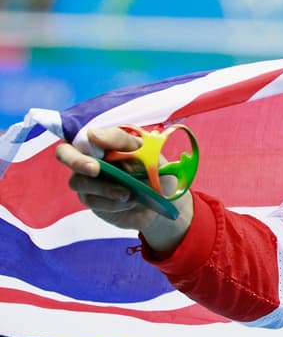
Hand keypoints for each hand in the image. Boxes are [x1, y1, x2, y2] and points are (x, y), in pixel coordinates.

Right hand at [55, 126, 193, 252]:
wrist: (165, 201)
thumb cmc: (155, 170)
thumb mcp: (147, 152)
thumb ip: (121, 140)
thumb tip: (92, 134)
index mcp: (103, 143)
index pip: (80, 136)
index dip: (83, 139)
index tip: (95, 141)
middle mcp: (90, 159)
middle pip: (64, 154)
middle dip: (76, 161)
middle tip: (95, 169)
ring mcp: (88, 181)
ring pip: (78, 181)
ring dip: (103, 188)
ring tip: (127, 193)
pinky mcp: (93, 200)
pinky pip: (92, 200)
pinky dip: (111, 202)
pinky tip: (129, 202)